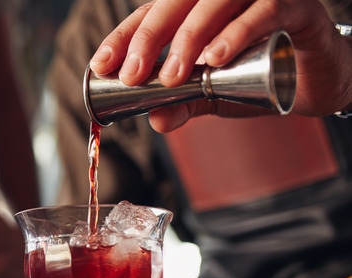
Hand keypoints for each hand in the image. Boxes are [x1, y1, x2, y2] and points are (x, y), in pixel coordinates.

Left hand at [89, 0, 351, 131]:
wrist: (320, 78)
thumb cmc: (263, 74)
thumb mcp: (214, 94)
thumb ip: (184, 103)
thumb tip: (154, 121)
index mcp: (196, 7)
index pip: (151, 14)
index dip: (123, 37)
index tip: (101, 65)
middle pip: (176, 2)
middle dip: (148, 38)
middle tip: (132, 75)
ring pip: (216, 1)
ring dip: (189, 37)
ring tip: (173, 76)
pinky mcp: (296, 5)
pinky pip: (264, 11)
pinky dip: (237, 33)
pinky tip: (216, 58)